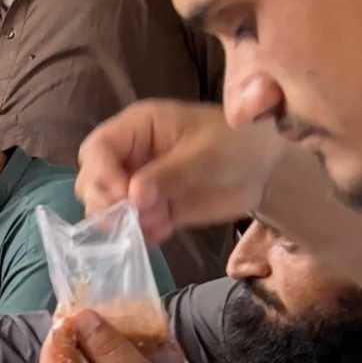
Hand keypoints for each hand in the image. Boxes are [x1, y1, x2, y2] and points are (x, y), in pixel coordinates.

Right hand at [76, 99, 287, 243]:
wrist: (270, 167)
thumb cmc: (240, 141)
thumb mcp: (206, 153)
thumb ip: (168, 173)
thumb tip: (131, 196)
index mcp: (138, 128)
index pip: (97, 148)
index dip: (102, 173)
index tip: (124, 196)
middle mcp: (131, 155)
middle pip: (91, 179)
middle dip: (104, 201)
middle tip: (130, 217)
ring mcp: (140, 184)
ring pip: (106, 206)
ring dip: (120, 221)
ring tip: (152, 225)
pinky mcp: (154, 208)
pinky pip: (133, 225)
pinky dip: (141, 233)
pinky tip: (163, 232)